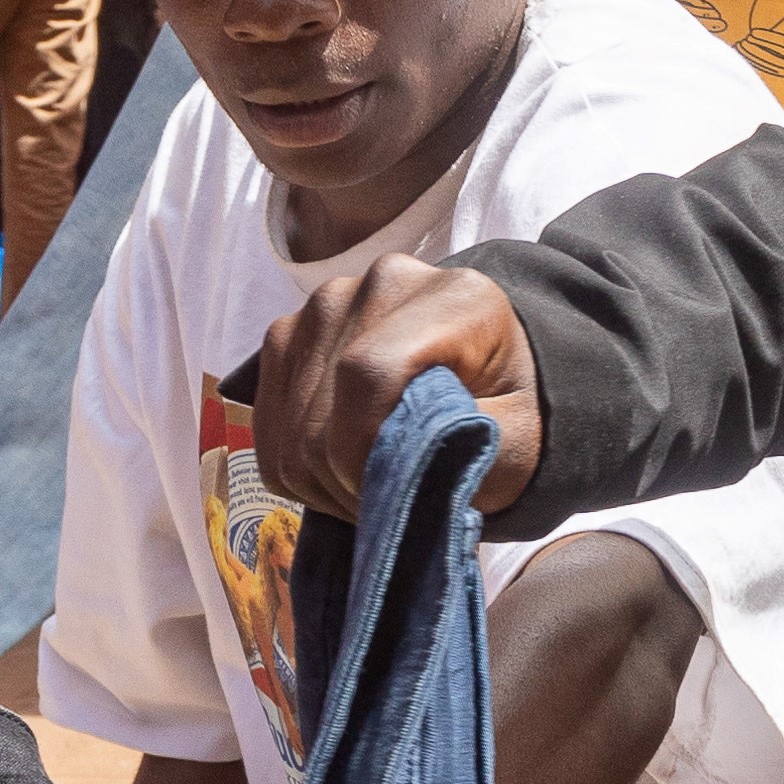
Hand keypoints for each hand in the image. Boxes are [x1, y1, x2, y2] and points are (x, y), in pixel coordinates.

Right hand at [246, 253, 538, 522]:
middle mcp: (383, 281)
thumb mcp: (516, 449)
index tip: (388, 497)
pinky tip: (341, 467)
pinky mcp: (291, 331)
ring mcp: (328, 301)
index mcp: (455, 297)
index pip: (368, 373)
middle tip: (390, 502)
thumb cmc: (511, 418)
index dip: (362, 452)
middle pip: (320, 407)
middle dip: (345, 480)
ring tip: (373, 483)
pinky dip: (296, 465)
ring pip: (288, 423)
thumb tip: (390, 466)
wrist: (489, 380)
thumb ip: (465, 455)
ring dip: (320, 480)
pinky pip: (267, 422)